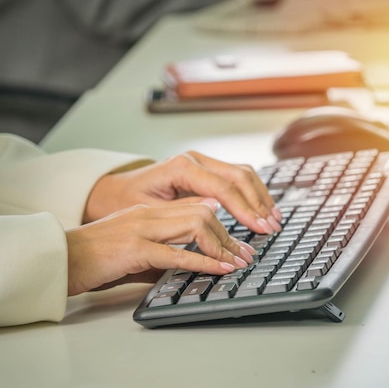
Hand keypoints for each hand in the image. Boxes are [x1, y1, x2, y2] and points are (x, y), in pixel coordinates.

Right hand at [66, 202, 257, 295]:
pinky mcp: (134, 248)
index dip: (225, 223)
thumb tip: (189, 265)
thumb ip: (162, 251)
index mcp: (150, 211)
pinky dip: (203, 262)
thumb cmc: (95, 257)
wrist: (60, 258)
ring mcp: (142, 228)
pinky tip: (219, 270)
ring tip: (238, 262)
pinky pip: (177, 254)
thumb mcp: (135, 249)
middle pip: (204, 212)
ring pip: (196, 225)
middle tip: (246, 254)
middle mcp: (149, 214)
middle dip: (230, 234)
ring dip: (223, 246)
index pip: (198, 206)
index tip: (240, 242)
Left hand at [84, 151, 281, 234]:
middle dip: (258, 203)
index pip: (222, 187)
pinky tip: (261, 208)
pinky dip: (252, 192)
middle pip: (238, 176)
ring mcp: (202, 162)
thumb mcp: (151, 211)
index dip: (244, 209)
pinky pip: (236, 177)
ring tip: (273, 219)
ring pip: (242, 173)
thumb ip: (183, 211)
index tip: (258, 227)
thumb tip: (215, 212)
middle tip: (271, 227)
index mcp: (181, 167)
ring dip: (260, 196)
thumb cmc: (128, 201)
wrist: (115, 191)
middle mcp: (195, 160)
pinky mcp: (206, 170)